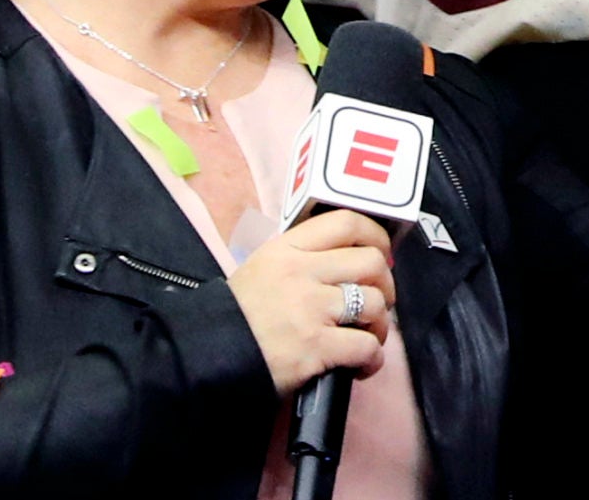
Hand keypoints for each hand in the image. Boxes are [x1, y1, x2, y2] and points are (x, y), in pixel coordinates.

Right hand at [225, 210, 395, 395]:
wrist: (203, 359)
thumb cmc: (233, 318)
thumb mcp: (260, 269)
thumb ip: (300, 259)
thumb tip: (344, 259)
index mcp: (286, 249)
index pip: (347, 223)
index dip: (376, 236)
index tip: (382, 254)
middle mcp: (302, 273)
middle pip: (371, 263)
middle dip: (385, 284)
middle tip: (378, 301)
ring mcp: (310, 309)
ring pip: (374, 303)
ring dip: (380, 324)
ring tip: (369, 336)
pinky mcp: (314, 347)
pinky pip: (366, 346)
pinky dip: (372, 358)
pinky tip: (362, 366)